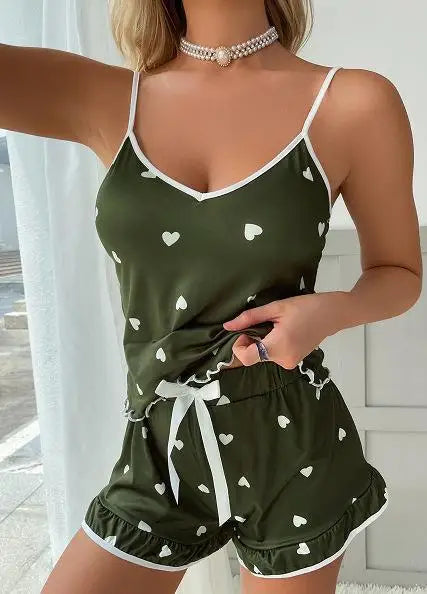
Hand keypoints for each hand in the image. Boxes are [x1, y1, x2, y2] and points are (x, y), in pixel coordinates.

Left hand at [222, 291, 345, 367]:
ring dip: (262, 342)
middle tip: (264, 322)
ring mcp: (290, 363)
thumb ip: (250, 318)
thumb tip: (228, 326)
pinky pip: (274, 355)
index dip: (239, 345)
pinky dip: (272, 344)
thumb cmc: (306, 306)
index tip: (246, 330)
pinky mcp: (294, 362)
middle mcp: (283, 360)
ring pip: (263, 355)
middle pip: (254, 356)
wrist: (333, 313)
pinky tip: (283, 331)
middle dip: (252, 341)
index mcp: (278, 346)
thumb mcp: (276, 308)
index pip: (246, 358)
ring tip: (277, 325)